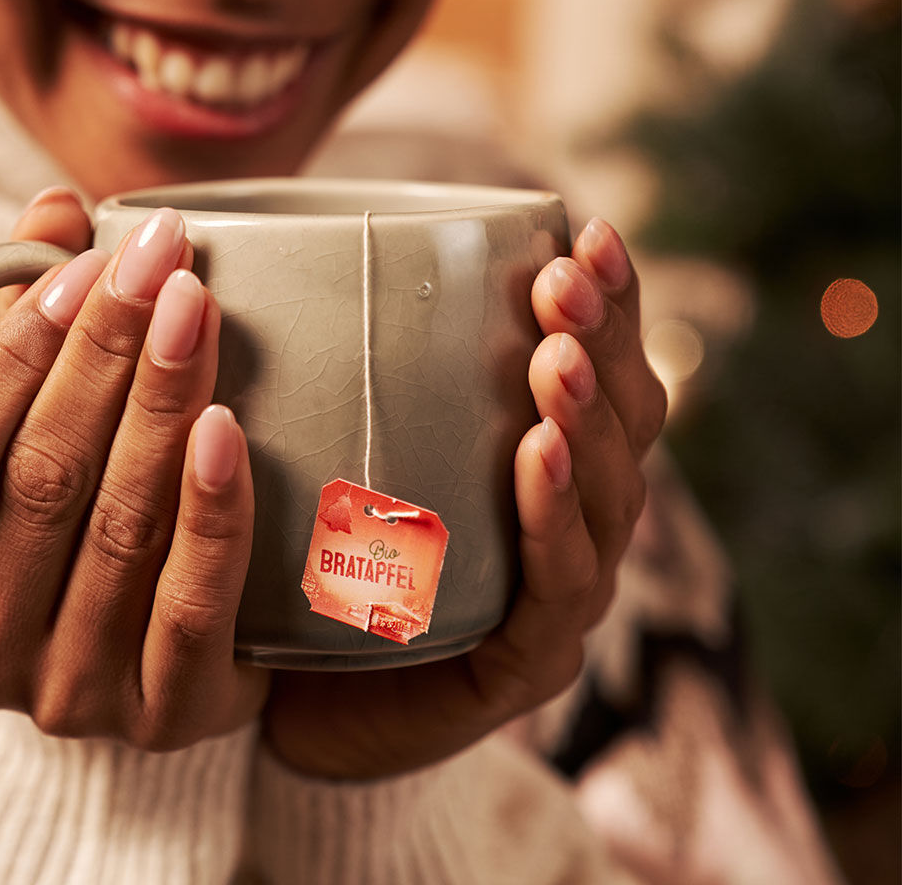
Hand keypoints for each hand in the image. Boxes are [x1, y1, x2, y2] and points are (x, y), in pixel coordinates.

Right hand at [0, 189, 268, 747]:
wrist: (152, 650)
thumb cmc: (69, 517)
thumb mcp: (23, 427)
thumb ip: (25, 322)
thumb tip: (53, 208)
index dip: (9, 354)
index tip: (80, 264)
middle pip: (40, 480)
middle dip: (104, 352)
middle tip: (161, 259)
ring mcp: (67, 695)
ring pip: (119, 527)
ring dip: (161, 401)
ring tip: (197, 308)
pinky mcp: (164, 716)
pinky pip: (192, 602)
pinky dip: (210, 507)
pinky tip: (225, 423)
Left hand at [262, 217, 665, 778]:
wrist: (302, 695)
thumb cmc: (329, 549)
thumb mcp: (348, 435)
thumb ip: (356, 359)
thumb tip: (300, 239)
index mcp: (548, 454)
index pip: (600, 367)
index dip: (609, 301)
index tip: (585, 228)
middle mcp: (573, 515)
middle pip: (624, 421)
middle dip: (601, 343)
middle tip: (565, 280)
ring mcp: (561, 590)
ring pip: (607, 497)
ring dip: (585, 421)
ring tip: (556, 360)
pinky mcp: (528, 659)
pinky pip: (555, 584)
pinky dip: (552, 517)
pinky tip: (538, 458)